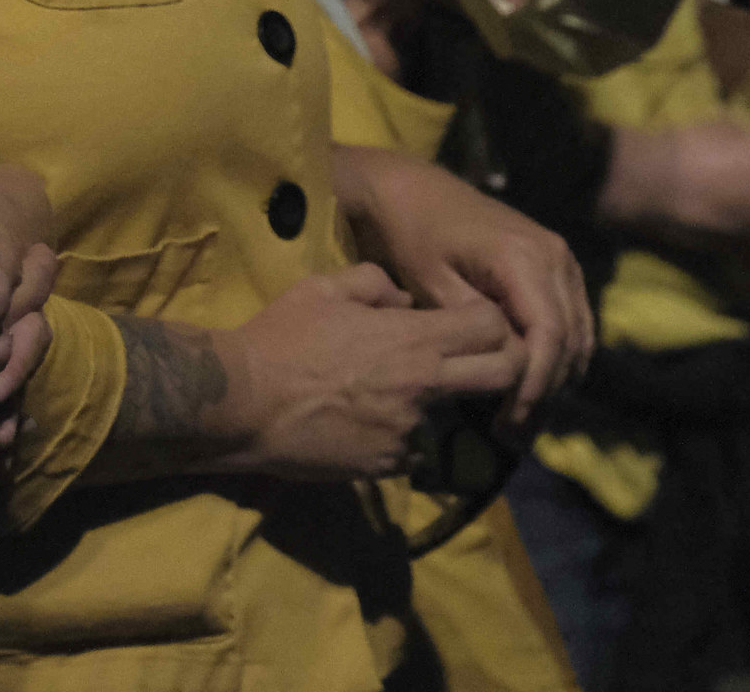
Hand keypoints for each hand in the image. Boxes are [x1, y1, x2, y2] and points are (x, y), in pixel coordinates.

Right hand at [215, 263, 523, 480]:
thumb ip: (375, 283)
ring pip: (451, 417)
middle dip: (505, 365)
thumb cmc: (282, 337)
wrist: (244, 403)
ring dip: (435, 405)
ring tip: (391, 396)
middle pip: (503, 376)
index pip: (492, 326)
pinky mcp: (389, 466)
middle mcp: (424, 388)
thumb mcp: (324, 288)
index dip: (492, 320)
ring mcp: (410, 432)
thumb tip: (405, 300)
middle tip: (478, 361)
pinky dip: (398, 437)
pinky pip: (412, 450)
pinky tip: (364, 424)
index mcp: (413, 339)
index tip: (474, 322)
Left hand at [337, 146, 591, 424]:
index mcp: (523, 257)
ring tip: (520, 421)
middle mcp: (554, 256)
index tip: (511, 421)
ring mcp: (560, 260)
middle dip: (545, 392)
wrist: (410, 190)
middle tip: (514, 435)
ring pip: (577, 335)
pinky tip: (530, 387)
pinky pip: (571, 321)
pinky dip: (558, 358)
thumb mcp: (431, 282)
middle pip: (568, 340)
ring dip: (555, 380)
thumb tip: (505, 366)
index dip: (535, 383)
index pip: (548, 334)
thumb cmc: (412, 234)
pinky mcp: (556, 267)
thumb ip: (472, 324)